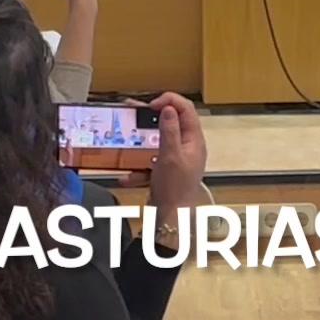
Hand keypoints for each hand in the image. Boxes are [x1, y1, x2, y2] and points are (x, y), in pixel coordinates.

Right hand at [122, 92, 208, 211]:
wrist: (171, 218)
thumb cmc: (174, 188)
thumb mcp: (170, 156)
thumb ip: (170, 130)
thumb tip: (169, 108)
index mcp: (194, 140)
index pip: (186, 109)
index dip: (169, 101)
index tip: (151, 105)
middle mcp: (187, 147)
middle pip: (171, 123)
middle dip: (151, 119)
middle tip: (133, 112)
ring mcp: (176, 159)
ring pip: (157, 142)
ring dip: (141, 143)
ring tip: (125, 139)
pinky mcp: (165, 170)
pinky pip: (150, 162)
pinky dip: (139, 167)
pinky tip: (128, 176)